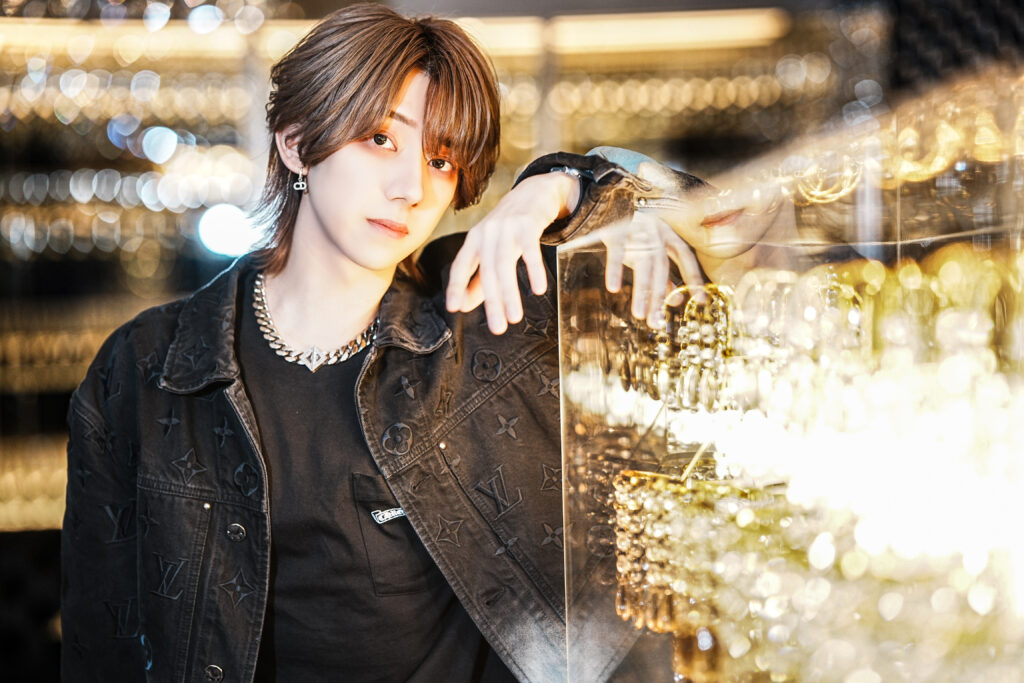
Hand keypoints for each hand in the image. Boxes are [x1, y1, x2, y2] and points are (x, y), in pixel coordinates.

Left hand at [446, 172, 579, 333]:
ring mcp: (506, 227)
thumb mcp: (491, 250)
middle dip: (492, 302)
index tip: (454, 308)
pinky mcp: (527, 223)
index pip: (460, 266)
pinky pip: (530, 249)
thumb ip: (478, 278)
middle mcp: (486, 233)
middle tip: (498, 328)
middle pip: (487, 272)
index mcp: (474, 240)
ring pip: (505, 265)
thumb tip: (463, 306)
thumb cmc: (510, 228)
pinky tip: (539, 289)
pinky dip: (534, 270)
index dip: (456, 286)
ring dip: (510, 293)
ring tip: (515, 317)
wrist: (536, 191)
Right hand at [603, 212, 704, 327]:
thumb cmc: (631, 233)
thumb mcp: (650, 249)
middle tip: (656, 322)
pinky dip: (615, 270)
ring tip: (639, 314)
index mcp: (668, 234)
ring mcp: (637, 230)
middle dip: (660, 296)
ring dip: (642, 291)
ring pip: (643, 264)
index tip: (701, 300)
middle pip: (661, 267)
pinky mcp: (616, 230)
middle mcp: (656, 232)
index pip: (686, 257)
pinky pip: (616, 253)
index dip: (694, 278)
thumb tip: (675, 300)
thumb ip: (663, 272)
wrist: (604, 203)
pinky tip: (613, 288)